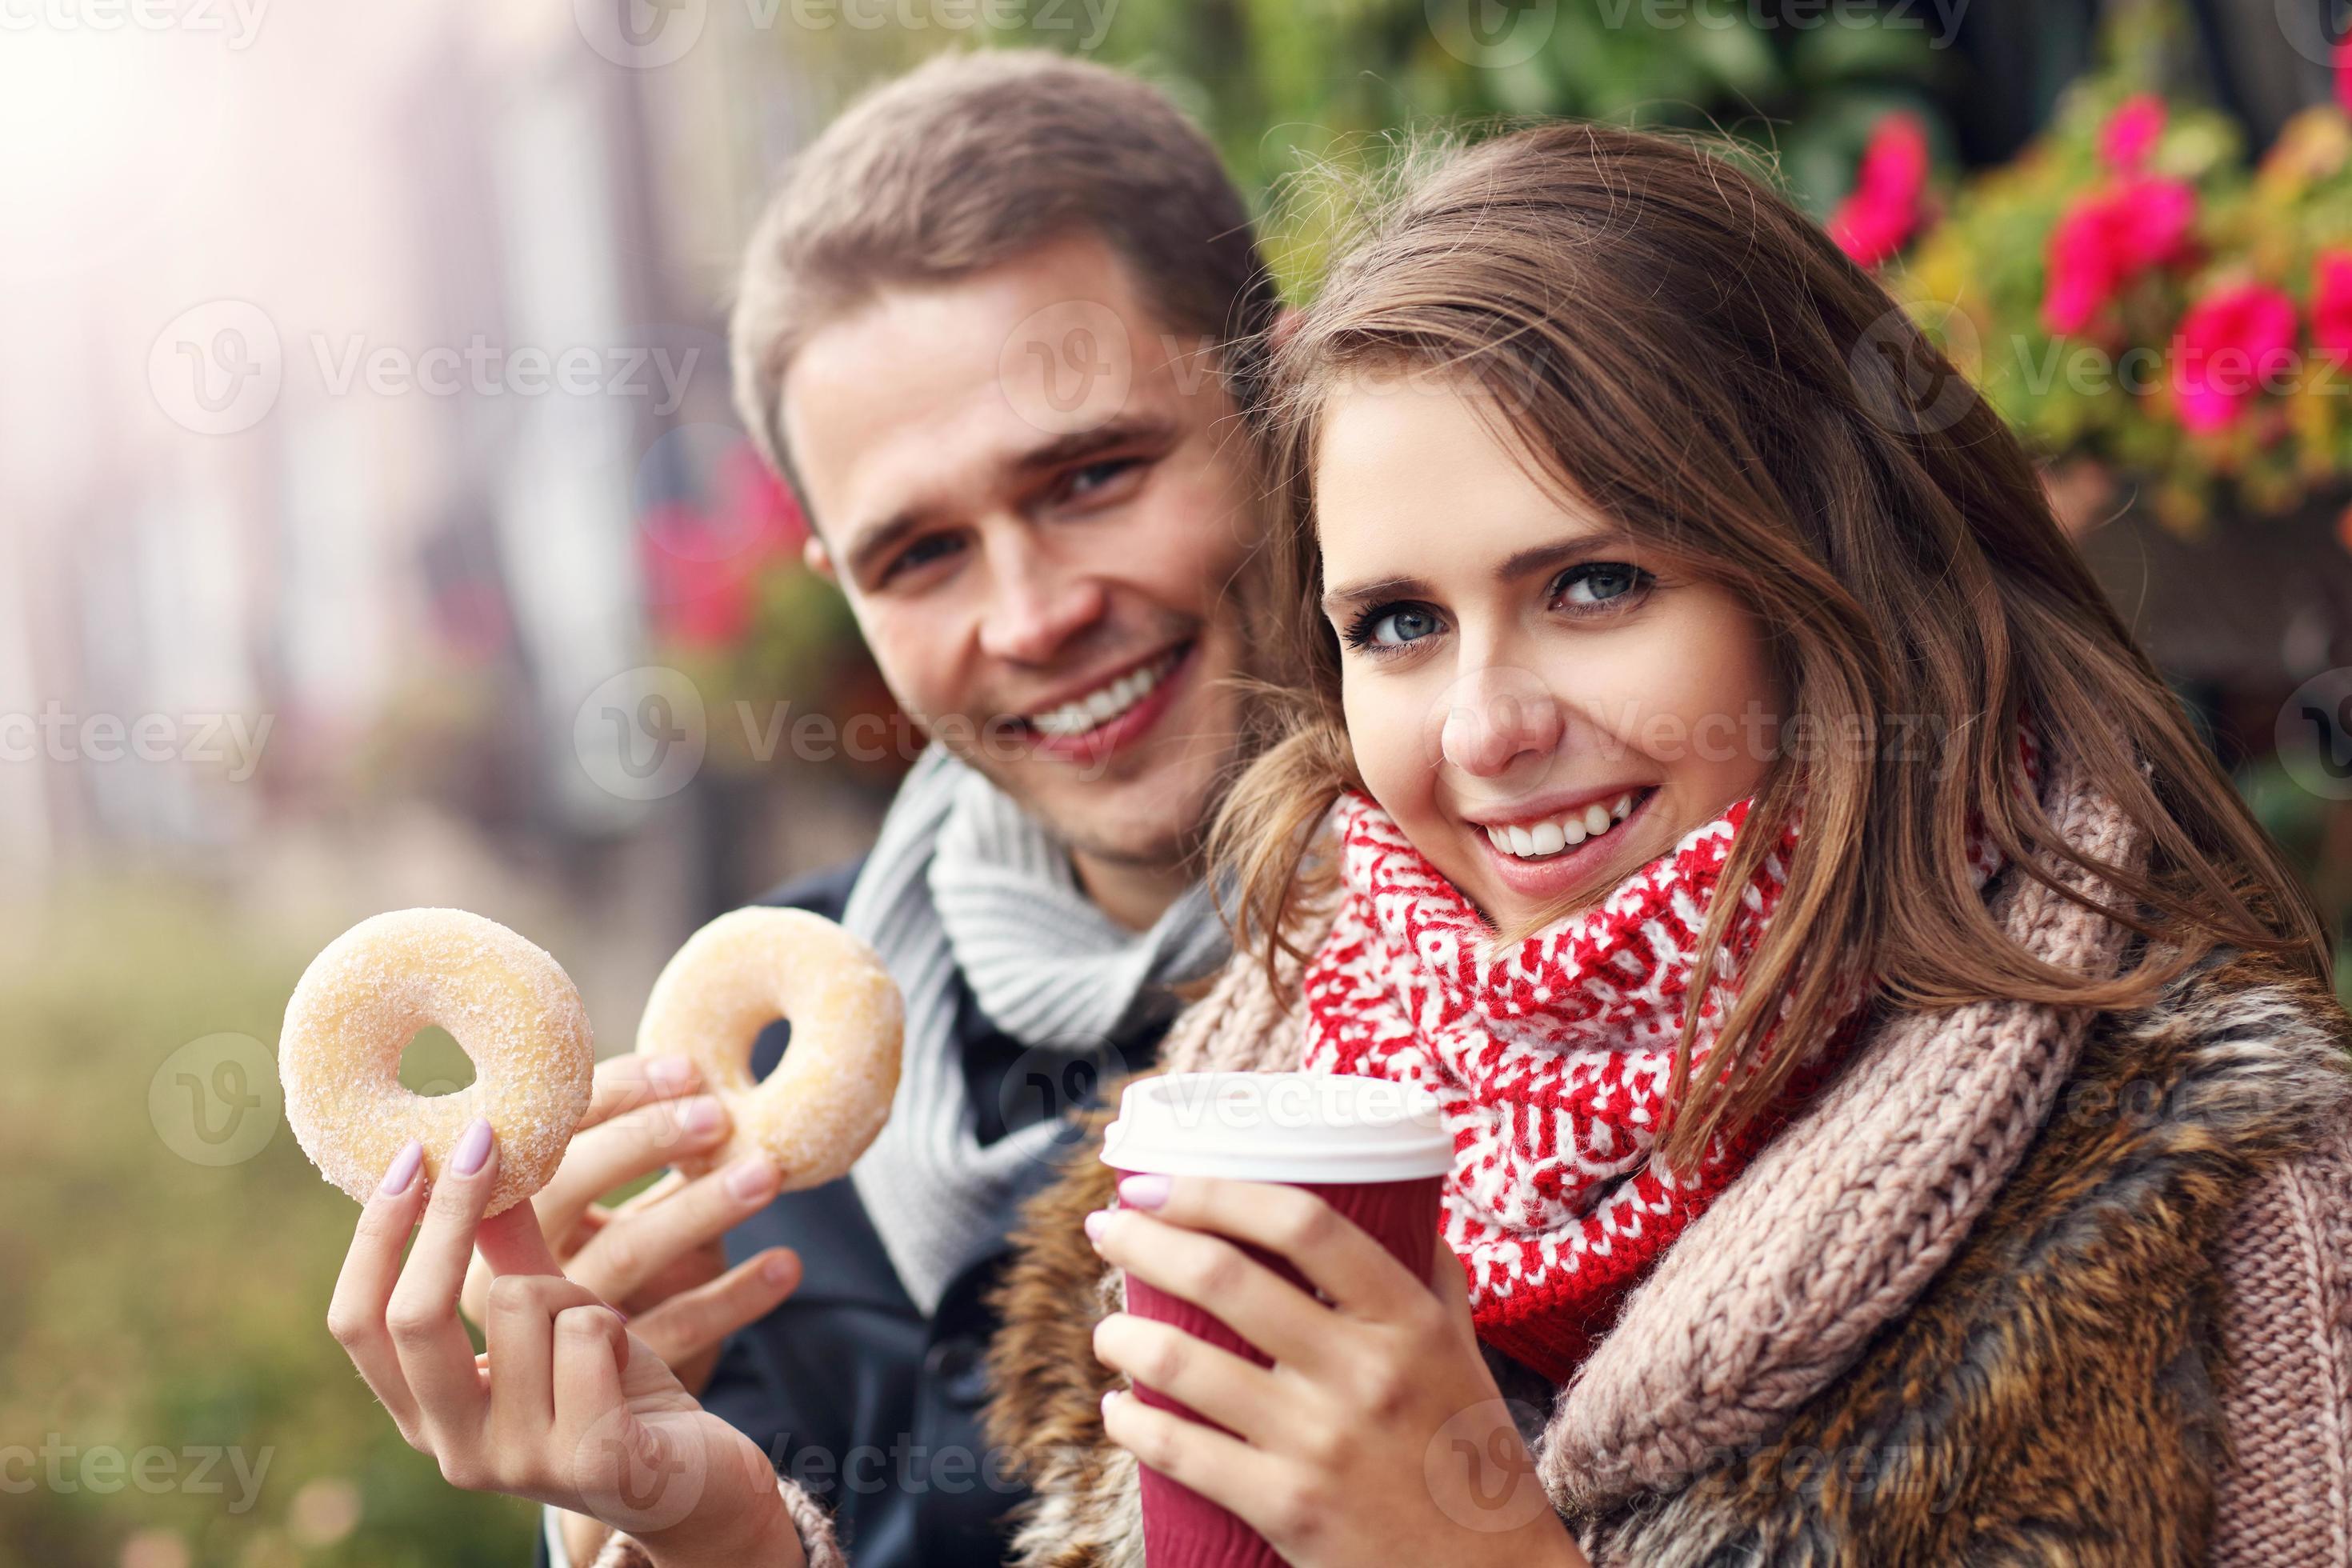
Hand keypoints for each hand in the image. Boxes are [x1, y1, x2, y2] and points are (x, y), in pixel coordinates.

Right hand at [330, 1124, 803, 1567]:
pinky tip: (641, 1369)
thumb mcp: (553, 1316)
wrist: (703, 1483)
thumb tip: (464, 1154)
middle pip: (414, 1315)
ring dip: (578, 1291)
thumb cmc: (618, 1392)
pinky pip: (588, 1332)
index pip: (359, 1323)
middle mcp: (455, 1450)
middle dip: (448, 1215)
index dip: (376, 1238)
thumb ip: (506, 1255)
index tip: (413, 1153)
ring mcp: (518, 1462)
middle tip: (487, 1137)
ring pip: (521, 1303)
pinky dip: (619, 1324)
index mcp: (429, 1414)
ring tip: (609, 1332)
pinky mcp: (588, 1458)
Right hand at [460, 1052, 799, 1394]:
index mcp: (496, 1224)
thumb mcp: (613, 1220)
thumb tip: (688, 1075)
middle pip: (564, 1194)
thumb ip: (631, 1158)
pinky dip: (737, 1293)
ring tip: (766, 1173)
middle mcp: (508, 1278)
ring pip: (625, 1255)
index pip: (540, 1139)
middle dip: (644, 1141)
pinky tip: (786, 1263)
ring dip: (701, 1208)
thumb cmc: (621, 1281)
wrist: (619, 1415)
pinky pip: (681, 1327)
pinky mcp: (614, 1386)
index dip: (611, 1099)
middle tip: (718, 1115)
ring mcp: (555, 1335)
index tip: (685, 1070)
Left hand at [1086, 1176, 1589, 1567]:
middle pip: (1223, 1277)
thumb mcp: (1463, 1354)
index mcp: (1407, 1320)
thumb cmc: (1469, 1457)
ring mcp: (1320, 1442)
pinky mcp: (1286, 1507)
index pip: (1302, 1222)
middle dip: (1142, 1241)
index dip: (1215, 1191)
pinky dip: (1130, 1423)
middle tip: (1107, 1228)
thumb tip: (1396, 1203)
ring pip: (1182, 1363)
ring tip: (1108, 1328)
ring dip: (1121, 1335)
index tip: (1158, 1180)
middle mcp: (1363, 1371)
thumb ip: (1429, 1278)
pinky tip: (1117, 1410)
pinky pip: (1179, 1450)